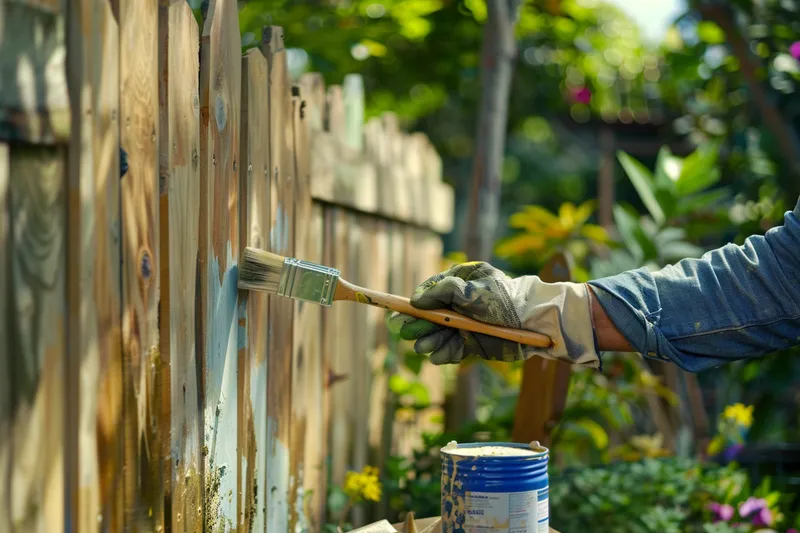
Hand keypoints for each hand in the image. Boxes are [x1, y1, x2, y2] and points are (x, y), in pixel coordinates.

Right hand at [387, 261, 599, 367]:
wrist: (532, 324)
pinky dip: (444, 353)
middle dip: (418, 323)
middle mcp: (461, 302)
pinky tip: (437, 355)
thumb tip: (416, 299)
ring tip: (422, 346)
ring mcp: (466, 323)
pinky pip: (452, 348)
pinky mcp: (472, 343)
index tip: (402, 310)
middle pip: (431, 314)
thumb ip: (442, 292)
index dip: (416, 301)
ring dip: (429, 339)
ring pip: (439, 333)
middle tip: (405, 331)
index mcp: (462, 281)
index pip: (431, 290)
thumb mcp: (471, 290)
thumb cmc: (504, 300)